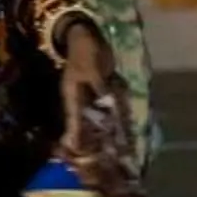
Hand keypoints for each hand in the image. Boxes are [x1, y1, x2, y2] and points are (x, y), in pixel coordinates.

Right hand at [58, 20, 119, 161]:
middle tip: (96, 159)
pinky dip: (114, 119)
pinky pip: (108, 109)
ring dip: (104, 132)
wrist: (88, 37)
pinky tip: (124, 130)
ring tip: (113, 151)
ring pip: (97, 119)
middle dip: (90, 140)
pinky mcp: (101, 93)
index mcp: (72, 94)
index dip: (75, 134)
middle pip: (84, 123)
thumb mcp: (91, 67)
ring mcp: (91, 97)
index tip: (77, 150)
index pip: (73, 118)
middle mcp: (80, 99)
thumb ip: (99, 85)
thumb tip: (106, 102)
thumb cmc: (85, 51)